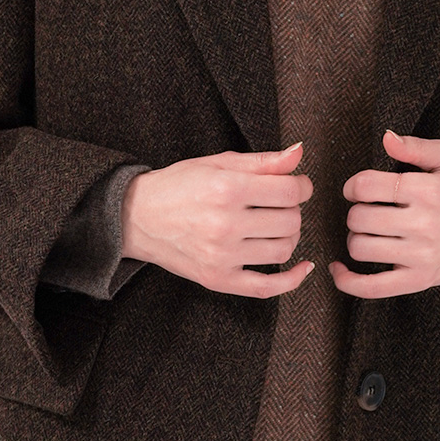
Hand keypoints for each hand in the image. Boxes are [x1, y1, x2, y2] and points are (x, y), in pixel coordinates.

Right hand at [121, 141, 314, 297]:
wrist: (137, 217)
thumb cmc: (178, 186)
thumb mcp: (218, 163)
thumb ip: (262, 161)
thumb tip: (299, 153)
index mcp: (226, 189)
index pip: (289, 192)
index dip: (301, 187)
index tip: (297, 186)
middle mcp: (224, 224)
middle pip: (289, 221)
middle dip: (293, 210)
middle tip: (280, 205)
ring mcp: (221, 256)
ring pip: (283, 250)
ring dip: (290, 237)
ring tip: (276, 227)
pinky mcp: (217, 279)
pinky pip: (266, 287)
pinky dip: (291, 280)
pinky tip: (302, 267)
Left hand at [328, 130, 439, 298]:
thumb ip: (415, 146)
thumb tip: (385, 137)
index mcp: (426, 190)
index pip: (366, 186)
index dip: (353, 186)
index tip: (358, 190)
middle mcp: (423, 223)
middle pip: (358, 218)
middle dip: (356, 212)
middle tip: (368, 211)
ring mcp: (420, 255)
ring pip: (360, 248)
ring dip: (355, 238)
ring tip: (368, 233)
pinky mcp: (418, 280)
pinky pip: (371, 287)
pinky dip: (347, 280)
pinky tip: (339, 268)